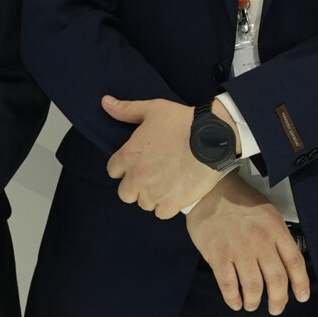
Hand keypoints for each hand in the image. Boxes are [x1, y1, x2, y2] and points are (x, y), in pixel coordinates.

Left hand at [104, 94, 229, 218]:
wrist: (211, 137)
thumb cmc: (182, 121)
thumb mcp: (152, 109)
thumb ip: (126, 109)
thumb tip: (105, 102)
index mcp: (129, 155)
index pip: (112, 171)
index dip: (123, 168)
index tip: (137, 163)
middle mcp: (137, 177)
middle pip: (125, 193)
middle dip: (135, 186)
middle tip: (152, 176)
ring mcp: (154, 193)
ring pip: (144, 204)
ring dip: (152, 196)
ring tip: (166, 184)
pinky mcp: (171, 203)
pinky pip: (161, 214)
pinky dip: (167, 207)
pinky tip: (175, 194)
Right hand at [185, 176, 311, 313]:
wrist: (209, 190)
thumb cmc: (239, 200)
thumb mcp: (267, 212)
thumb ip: (277, 235)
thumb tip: (284, 262)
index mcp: (275, 229)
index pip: (294, 261)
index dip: (300, 283)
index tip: (302, 296)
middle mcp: (260, 241)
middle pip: (276, 279)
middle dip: (278, 299)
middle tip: (276, 308)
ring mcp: (239, 249)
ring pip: (253, 286)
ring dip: (254, 301)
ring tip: (252, 305)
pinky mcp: (218, 255)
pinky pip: (228, 285)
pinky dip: (233, 298)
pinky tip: (235, 302)